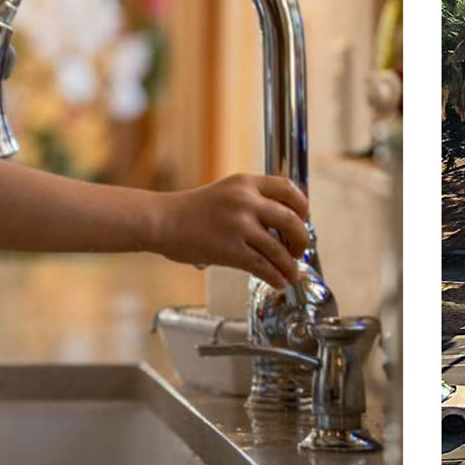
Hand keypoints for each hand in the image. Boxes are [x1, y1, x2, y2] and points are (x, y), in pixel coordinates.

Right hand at [152, 173, 310, 286]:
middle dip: (301, 239)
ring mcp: (239, 225)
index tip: (303, 220)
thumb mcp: (225, 192)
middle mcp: (246, 200)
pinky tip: (278, 281)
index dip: (302, 206)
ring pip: (279, 249)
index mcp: (246, 183)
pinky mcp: (231, 249)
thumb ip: (251, 201)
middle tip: (298, 250)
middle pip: (292, 220)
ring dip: (290, 265)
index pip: (288, 188)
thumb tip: (281, 224)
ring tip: (292, 274)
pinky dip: (275, 277)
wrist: (161, 220)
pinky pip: (263, 266)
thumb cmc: (190, 211)